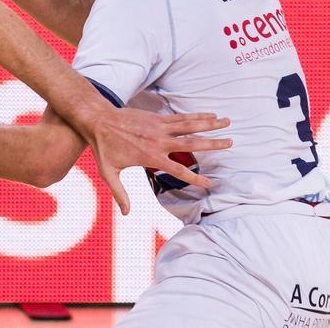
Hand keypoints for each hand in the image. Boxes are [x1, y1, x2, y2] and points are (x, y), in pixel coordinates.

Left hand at [86, 108, 231, 214]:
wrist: (98, 120)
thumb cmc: (103, 148)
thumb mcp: (109, 174)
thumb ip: (120, 193)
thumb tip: (127, 214)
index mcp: (151, 157)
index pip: (179, 171)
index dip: (196, 179)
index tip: (211, 184)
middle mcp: (159, 141)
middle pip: (191, 143)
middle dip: (212, 143)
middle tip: (231, 143)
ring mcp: (159, 127)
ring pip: (190, 126)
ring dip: (210, 124)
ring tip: (227, 122)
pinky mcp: (157, 117)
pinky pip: (181, 117)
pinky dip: (197, 116)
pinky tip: (210, 114)